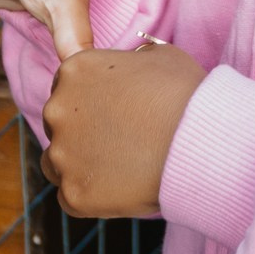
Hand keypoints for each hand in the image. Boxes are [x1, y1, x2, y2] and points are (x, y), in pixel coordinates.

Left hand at [38, 41, 205, 216]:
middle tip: (119, 141)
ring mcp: (62, 154)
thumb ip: (131, 59)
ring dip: (80, 165)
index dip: (90, 100)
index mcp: (74, 71)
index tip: (112, 112)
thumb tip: (132, 65)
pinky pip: (72, 197)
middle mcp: (57, 109)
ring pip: (57, 163)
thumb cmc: (185, 94)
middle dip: (82, 132)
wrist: (197, 141)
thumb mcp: (159, 56)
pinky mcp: (74, 192)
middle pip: (58, 124)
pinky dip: (92, 196)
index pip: (66, 86)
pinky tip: (120, 190)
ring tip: (118, 169)